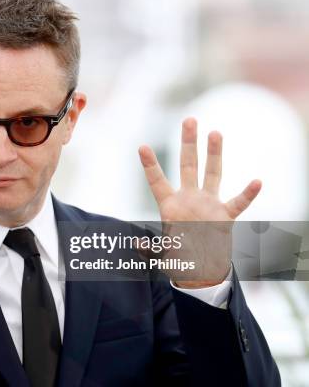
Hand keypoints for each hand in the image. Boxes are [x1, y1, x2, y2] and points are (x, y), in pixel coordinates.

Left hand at [138, 118, 260, 287]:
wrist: (200, 270)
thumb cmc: (177, 259)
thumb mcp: (160, 255)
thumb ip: (149, 248)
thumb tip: (136, 242)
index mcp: (170, 206)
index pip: (157, 181)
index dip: (150, 165)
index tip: (141, 146)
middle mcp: (189, 199)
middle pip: (188, 166)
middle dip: (189, 143)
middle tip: (189, 120)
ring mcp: (208, 205)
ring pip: (213, 175)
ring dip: (214, 155)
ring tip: (215, 133)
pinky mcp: (224, 217)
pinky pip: (237, 203)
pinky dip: (247, 195)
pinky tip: (256, 182)